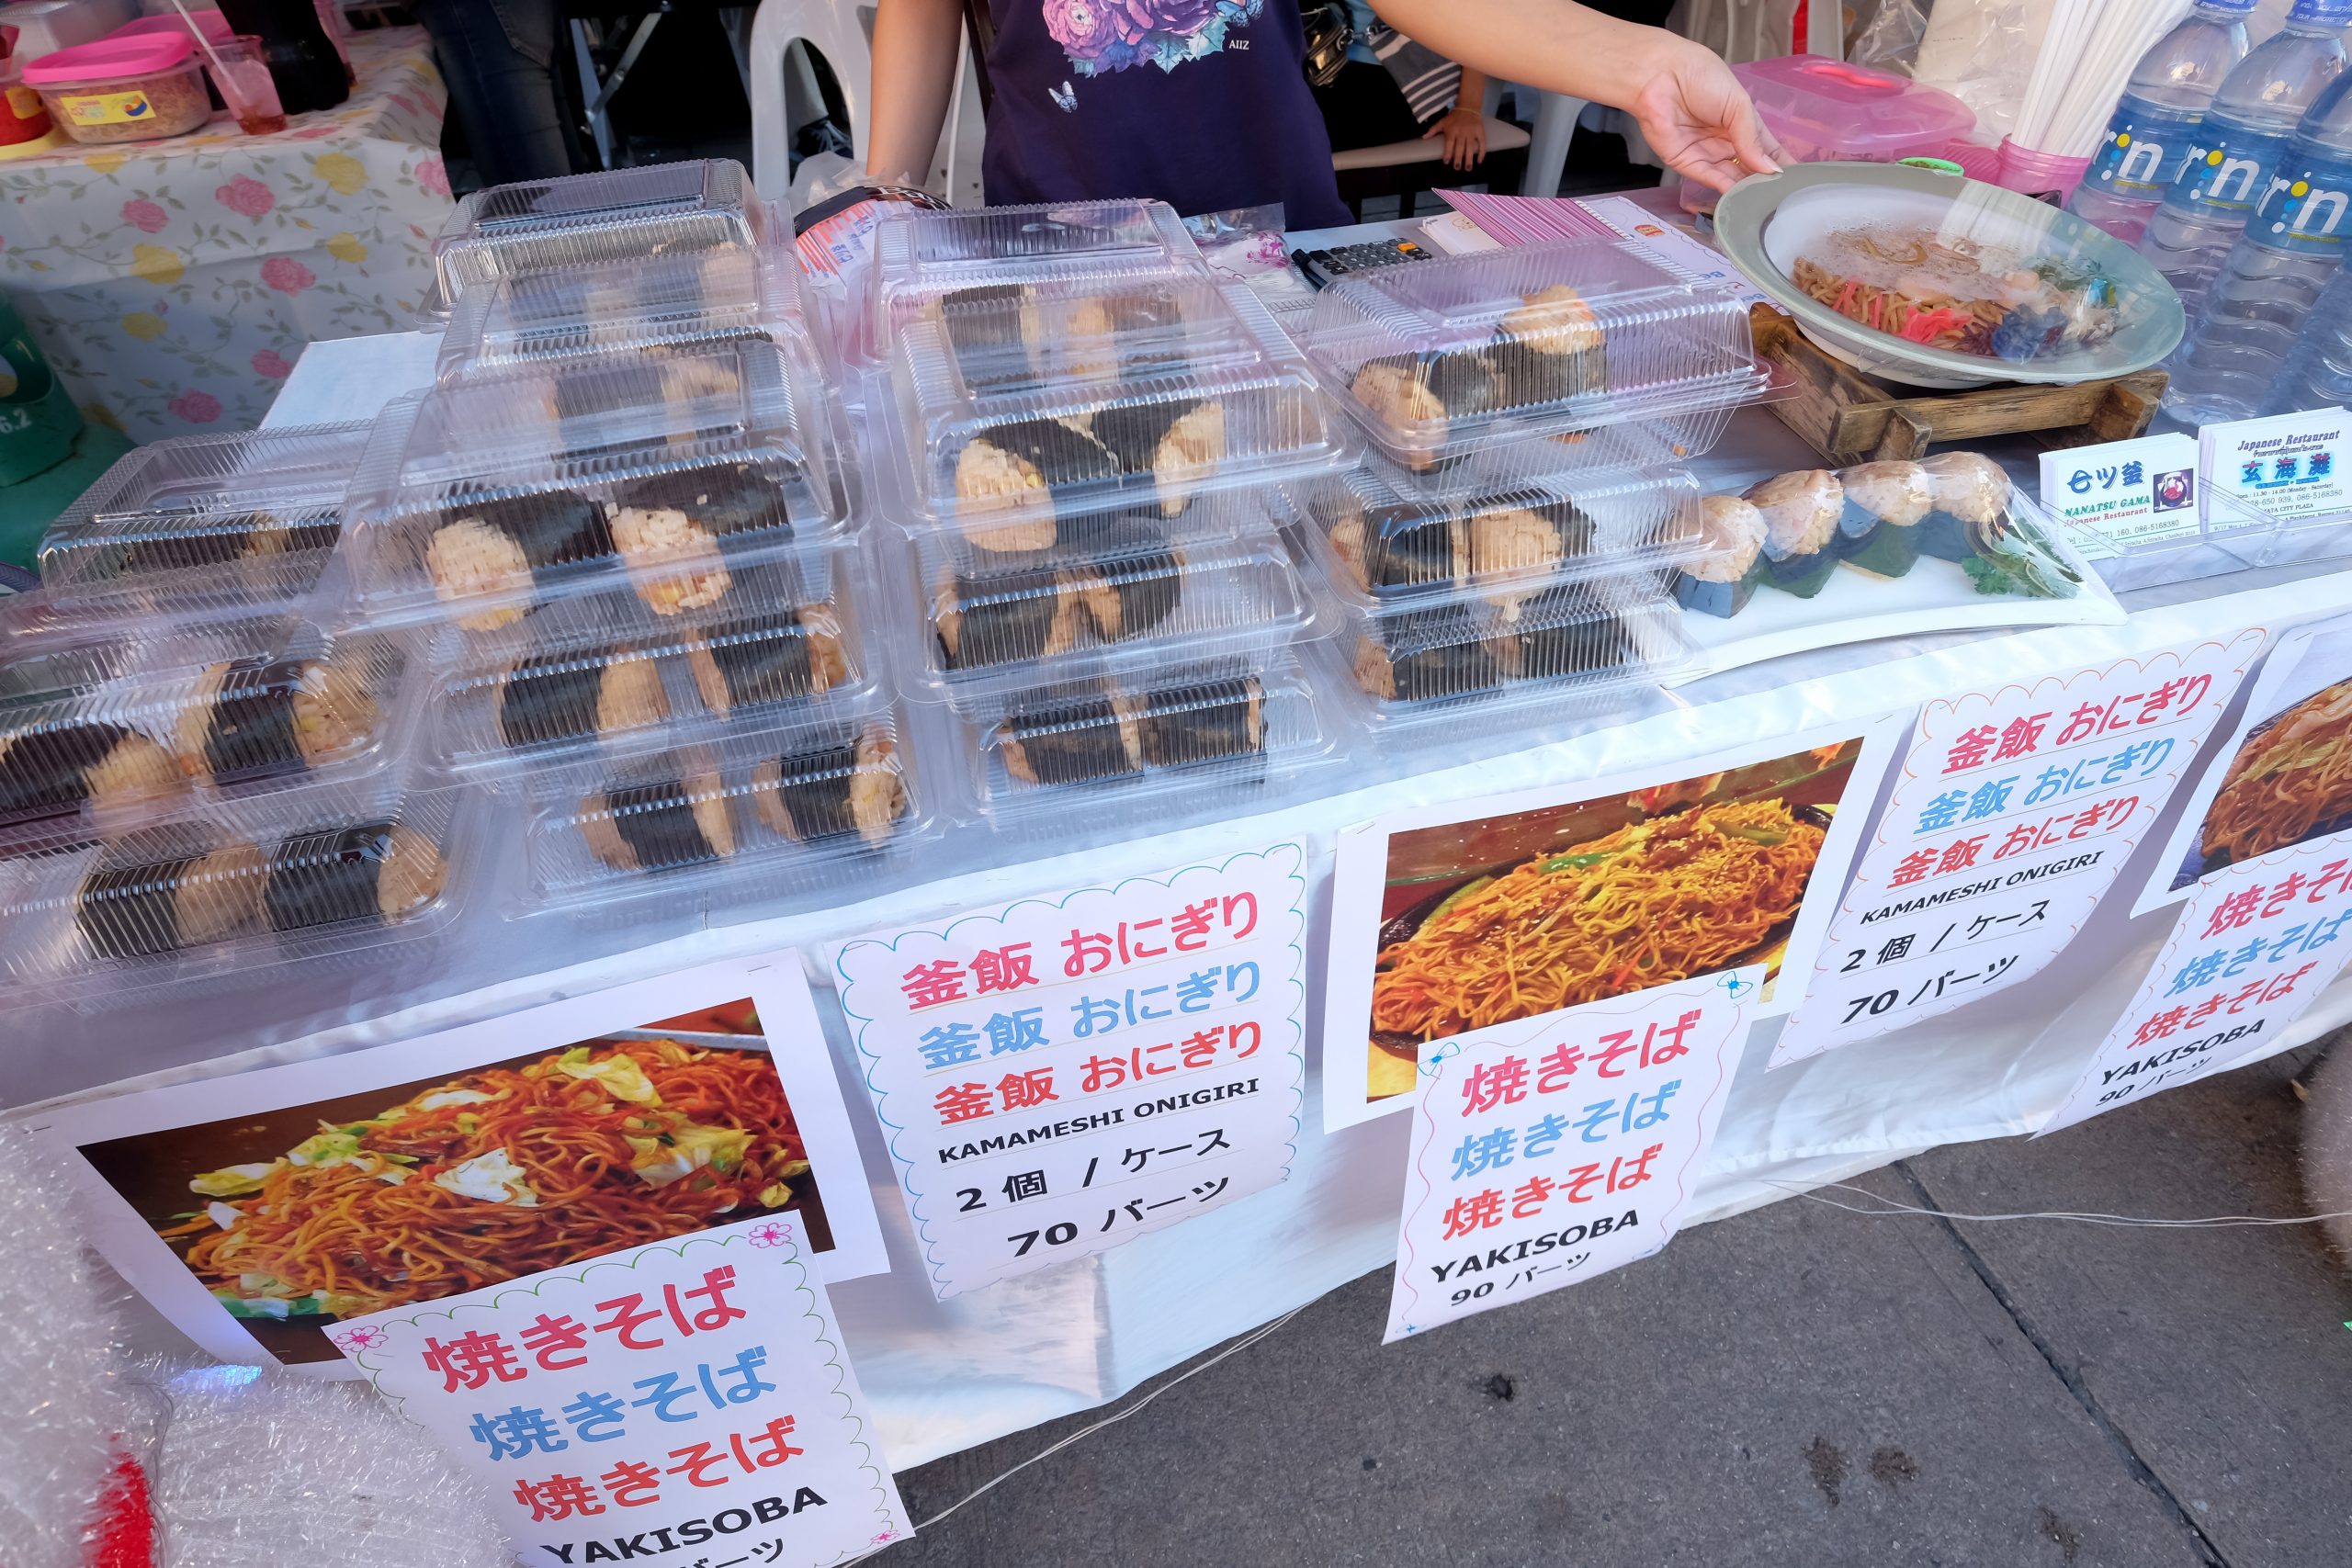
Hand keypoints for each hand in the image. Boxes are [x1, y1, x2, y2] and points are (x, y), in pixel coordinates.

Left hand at [1423, 105, 1487, 171]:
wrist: (1468, 106)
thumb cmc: (1453, 117)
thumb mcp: (1442, 122)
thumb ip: (1433, 130)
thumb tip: (1423, 137)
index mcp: (1452, 130)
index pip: (1449, 143)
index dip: (1448, 152)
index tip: (1446, 161)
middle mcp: (1462, 132)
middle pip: (1460, 146)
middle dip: (1458, 158)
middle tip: (1457, 167)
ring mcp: (1472, 132)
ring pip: (1471, 146)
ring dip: (1469, 158)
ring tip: (1467, 168)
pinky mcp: (1480, 131)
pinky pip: (1482, 142)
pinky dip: (1482, 152)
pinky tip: (1479, 161)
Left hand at [1625, 35, 1782, 193]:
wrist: (1662, 76)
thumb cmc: (1701, 77)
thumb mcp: (1739, 105)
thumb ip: (1752, 139)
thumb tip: (1770, 169)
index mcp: (1743, 123)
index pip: (1767, 150)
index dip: (1780, 165)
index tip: (1797, 181)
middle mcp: (1726, 141)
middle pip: (1749, 169)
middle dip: (1764, 182)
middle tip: (1781, 195)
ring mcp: (1707, 154)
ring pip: (1731, 178)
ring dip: (1747, 189)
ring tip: (1764, 199)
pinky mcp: (1687, 164)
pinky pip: (1709, 180)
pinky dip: (1726, 190)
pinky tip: (1741, 195)